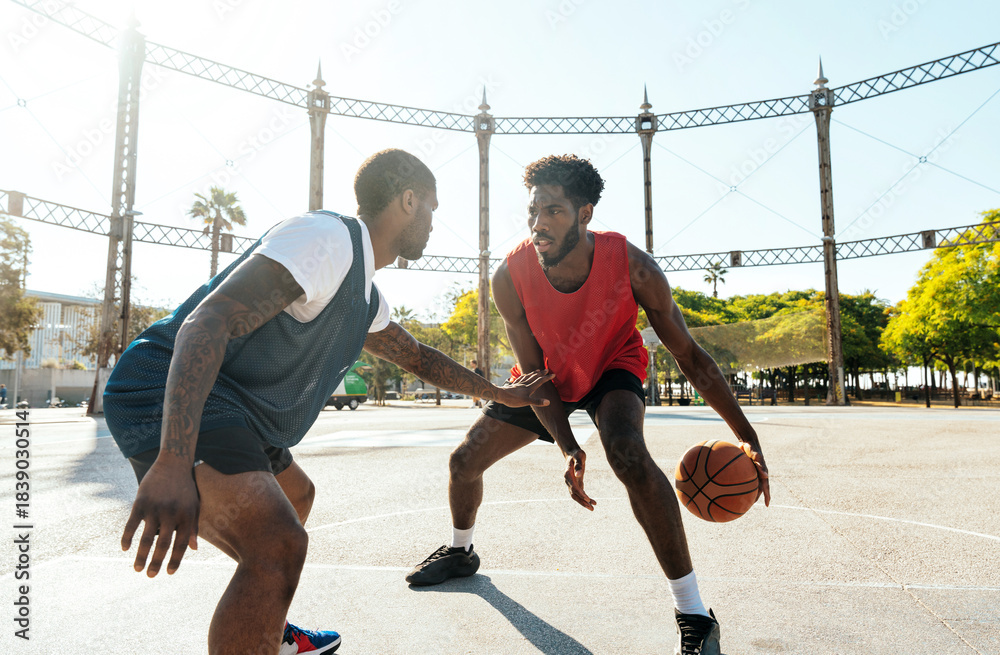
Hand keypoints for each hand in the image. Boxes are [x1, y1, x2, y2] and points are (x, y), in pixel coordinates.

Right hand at [121, 458, 199, 576]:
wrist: (173, 464)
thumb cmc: (186, 488)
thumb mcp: (195, 506)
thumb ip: (194, 527)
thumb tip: (194, 549)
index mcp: (187, 516)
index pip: (181, 544)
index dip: (176, 560)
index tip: (170, 573)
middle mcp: (171, 514)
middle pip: (163, 545)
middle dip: (156, 563)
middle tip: (151, 576)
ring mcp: (155, 508)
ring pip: (146, 539)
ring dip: (141, 556)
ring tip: (137, 569)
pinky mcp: (140, 502)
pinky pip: (131, 524)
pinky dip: (127, 538)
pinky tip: (125, 549)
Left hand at [493, 369, 554, 407]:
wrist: (500, 395)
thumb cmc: (513, 399)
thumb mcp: (526, 402)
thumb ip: (537, 402)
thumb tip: (548, 402)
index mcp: (529, 388)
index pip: (540, 381)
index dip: (547, 378)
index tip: (553, 374)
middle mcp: (524, 384)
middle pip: (534, 377)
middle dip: (541, 374)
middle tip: (547, 370)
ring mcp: (519, 384)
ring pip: (528, 377)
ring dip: (534, 373)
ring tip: (537, 371)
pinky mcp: (513, 385)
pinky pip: (520, 378)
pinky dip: (524, 376)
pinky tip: (524, 375)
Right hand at [564, 448, 595, 510]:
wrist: (573, 453)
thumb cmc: (576, 454)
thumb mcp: (579, 457)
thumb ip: (578, 465)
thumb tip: (578, 475)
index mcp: (568, 475)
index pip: (573, 487)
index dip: (580, 494)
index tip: (588, 499)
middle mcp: (568, 480)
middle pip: (573, 494)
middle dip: (582, 502)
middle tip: (591, 508)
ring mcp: (571, 483)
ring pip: (576, 496)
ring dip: (583, 502)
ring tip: (592, 508)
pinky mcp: (576, 483)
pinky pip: (580, 493)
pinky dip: (585, 498)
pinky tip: (592, 501)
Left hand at [739, 442, 770, 506]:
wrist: (747, 441)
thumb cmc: (752, 448)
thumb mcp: (757, 456)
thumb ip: (761, 465)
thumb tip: (766, 476)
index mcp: (763, 473)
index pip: (766, 487)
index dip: (767, 496)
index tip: (766, 505)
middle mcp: (758, 474)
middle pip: (758, 488)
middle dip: (755, 497)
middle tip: (750, 505)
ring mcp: (753, 472)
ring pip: (751, 485)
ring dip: (748, 492)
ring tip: (741, 500)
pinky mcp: (747, 469)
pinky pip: (744, 479)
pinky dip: (740, 484)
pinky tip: (731, 488)